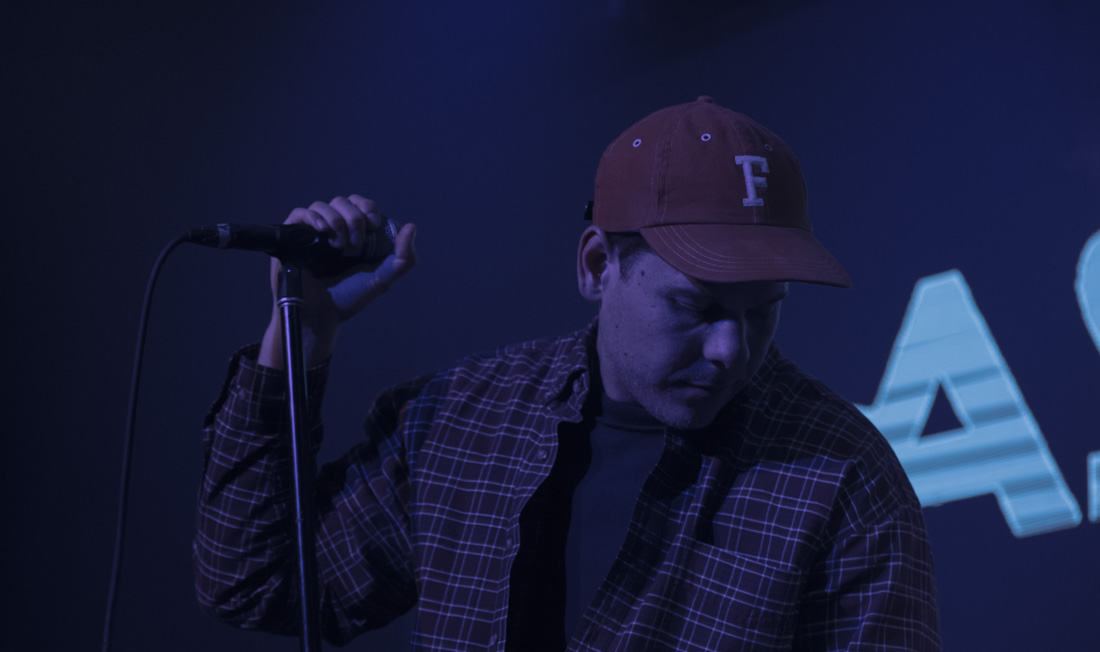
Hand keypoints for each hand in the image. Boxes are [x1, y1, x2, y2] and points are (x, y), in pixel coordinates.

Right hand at [258, 195, 416, 368]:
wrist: (321, 316)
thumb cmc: (349, 298)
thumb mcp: (382, 279)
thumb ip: (403, 258)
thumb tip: (410, 227)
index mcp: (353, 234)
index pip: (360, 204)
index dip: (368, 207)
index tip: (374, 225)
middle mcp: (332, 230)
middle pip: (342, 202)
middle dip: (354, 218)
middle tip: (356, 244)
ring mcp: (311, 234)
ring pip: (322, 206)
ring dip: (336, 221)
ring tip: (339, 246)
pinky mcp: (292, 239)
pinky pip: (300, 214)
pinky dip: (313, 217)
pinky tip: (324, 232)